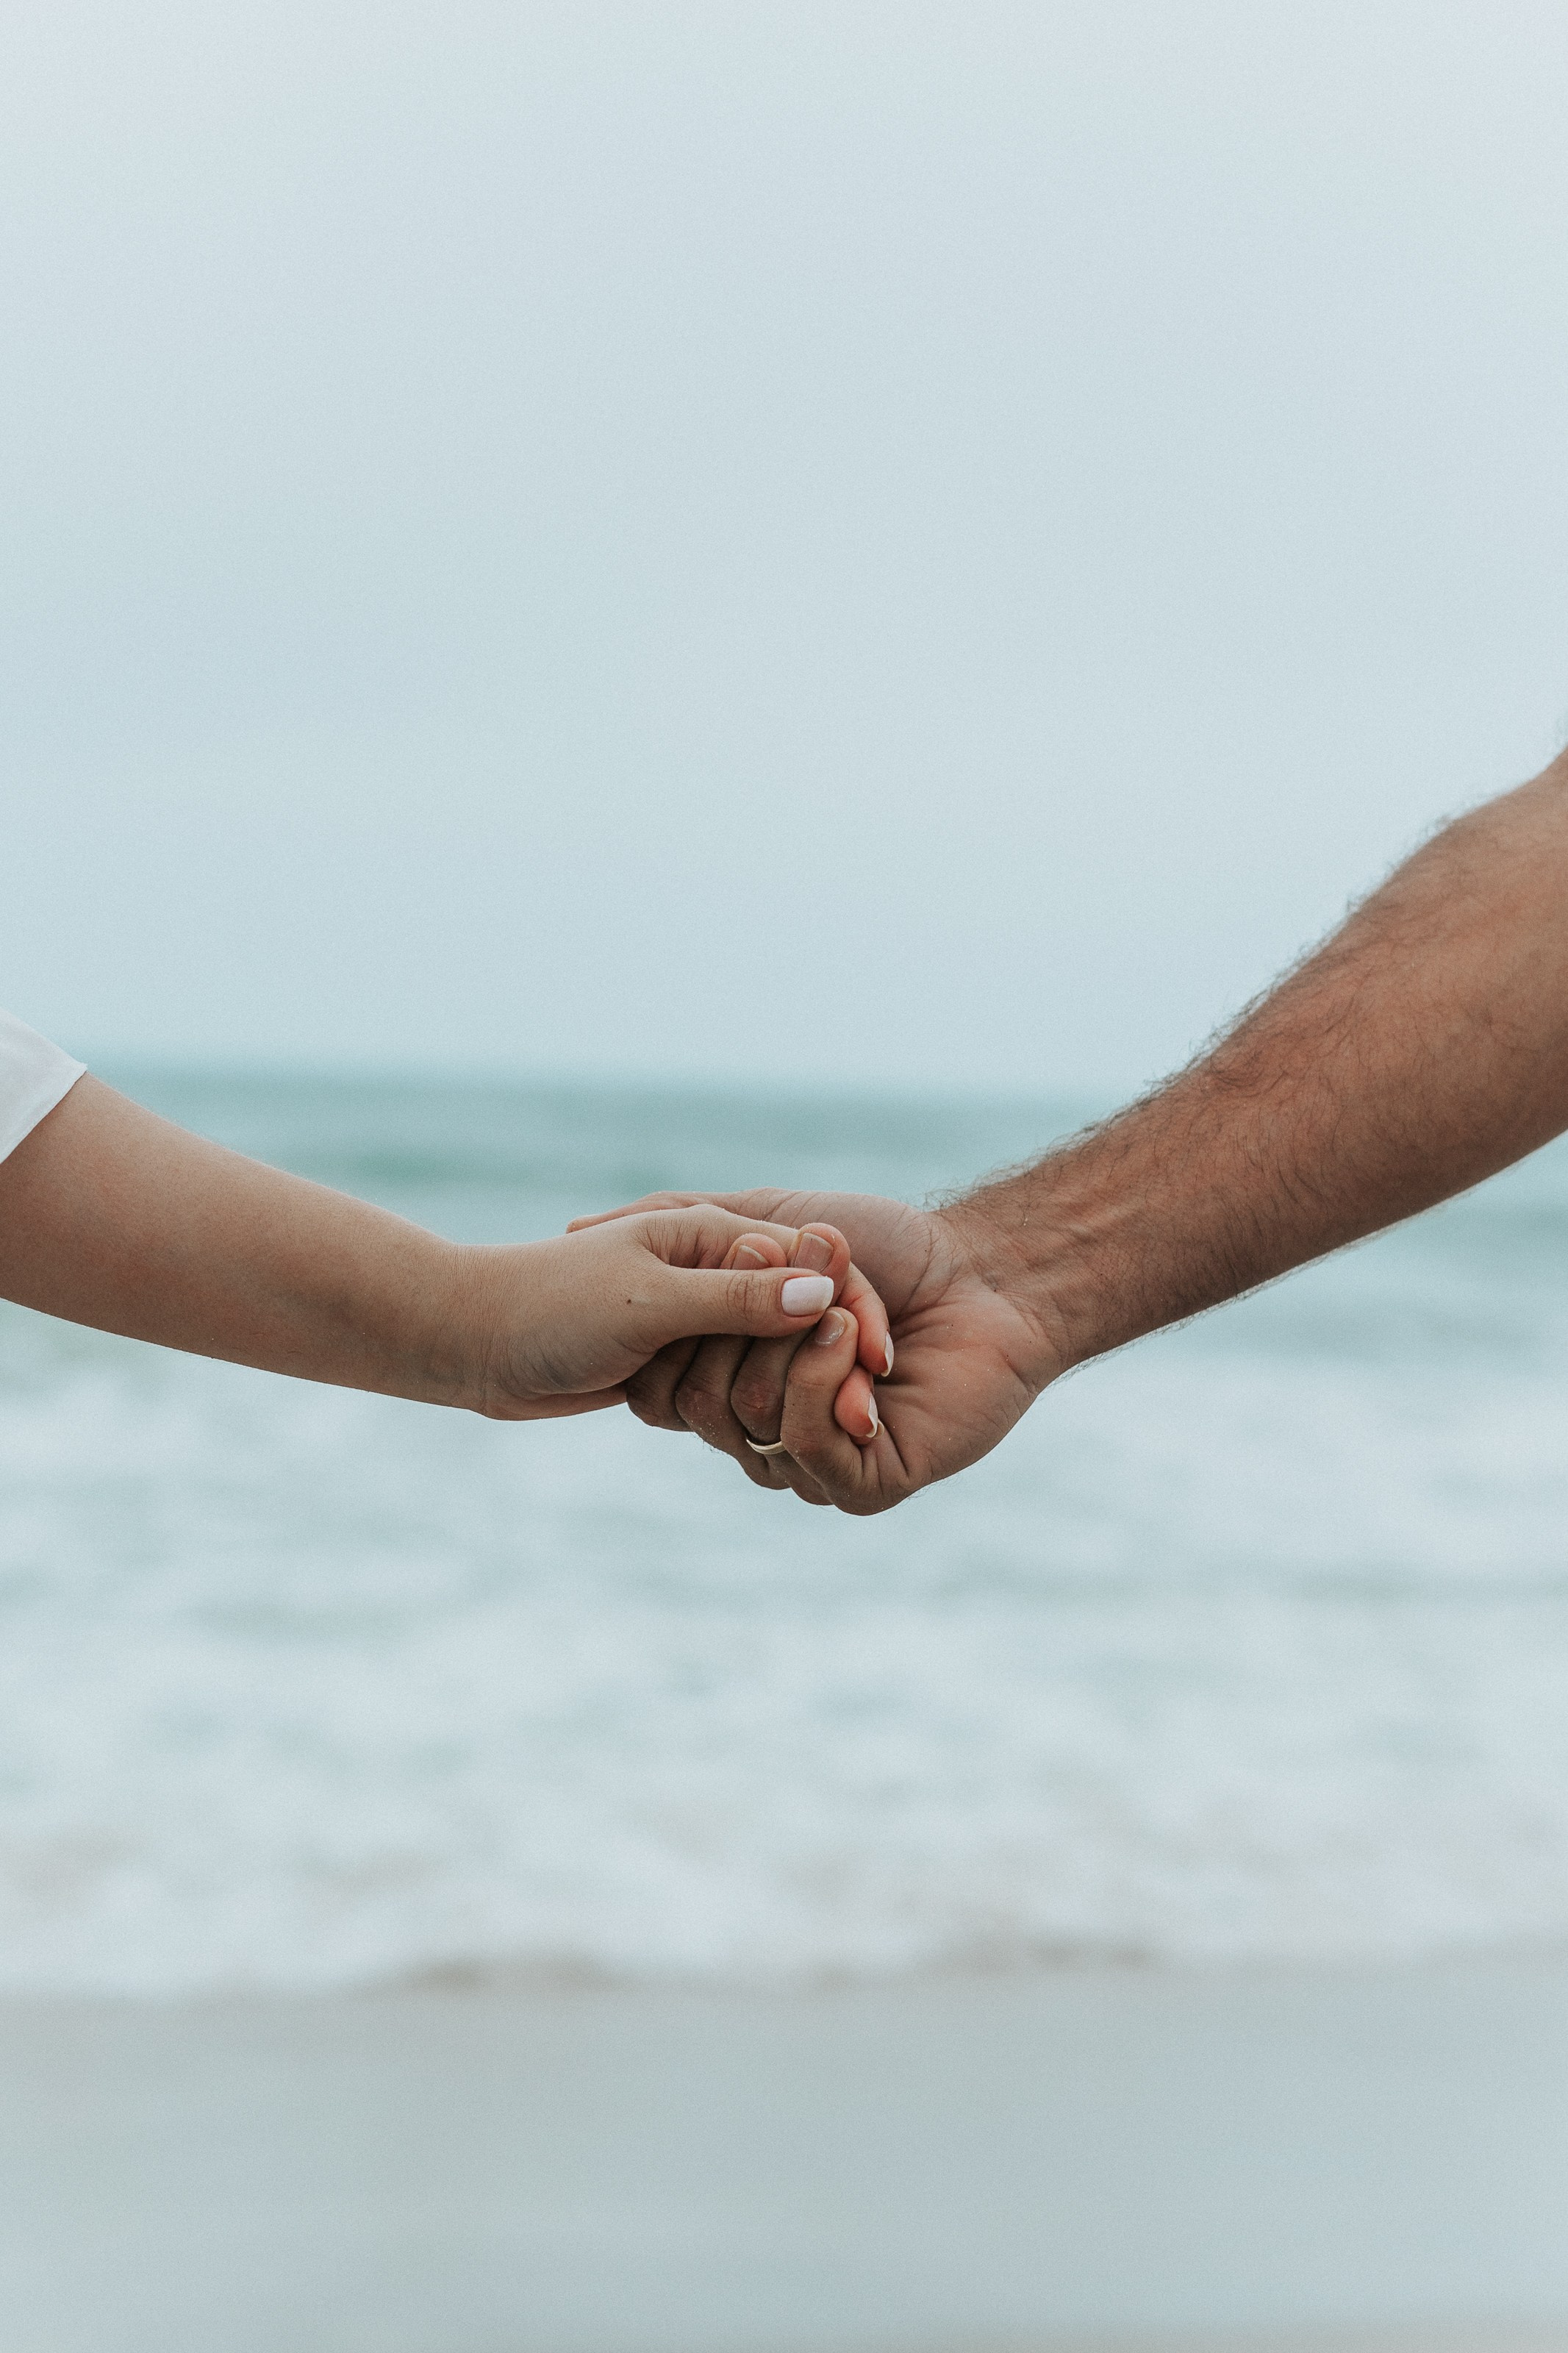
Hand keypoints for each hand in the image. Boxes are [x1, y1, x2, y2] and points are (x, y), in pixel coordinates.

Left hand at [468, 1203, 888, 1421]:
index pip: (808, 1270)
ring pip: (763, 1357)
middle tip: (861, 1421)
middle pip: (794, 1316)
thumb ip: (736, 1299)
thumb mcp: (652, 1302)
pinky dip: (735, 1406)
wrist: (475, 1341)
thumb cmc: (555, 1306)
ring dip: (778, 1390)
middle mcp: (710, 1269)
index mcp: (712, 1233)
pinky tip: (748, 1432)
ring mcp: (693, 1315)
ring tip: (814, 1433)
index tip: (882, 1369)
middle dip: (821, 1363)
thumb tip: (822, 1294)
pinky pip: (725, 1385)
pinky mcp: (672, 1357)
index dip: (847, 1317)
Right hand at [567, 1190, 1060, 1508]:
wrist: (985, 1273)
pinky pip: (805, 1450)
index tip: (731, 1260)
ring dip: (798, 1347)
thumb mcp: (766, 1218)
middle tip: (810, 1277)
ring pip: (748, 1424)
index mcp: (735, 1381)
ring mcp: (812, 1464)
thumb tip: (574, 1229)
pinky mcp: (864, 1484)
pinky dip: (827, 1383)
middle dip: (749, 1324)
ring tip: (852, 1310)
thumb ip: (681, 1224)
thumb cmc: (886, 1243)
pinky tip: (867, 1349)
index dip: (685, 1328)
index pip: (660, 1388)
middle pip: (695, 1406)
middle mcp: (765, 1431)